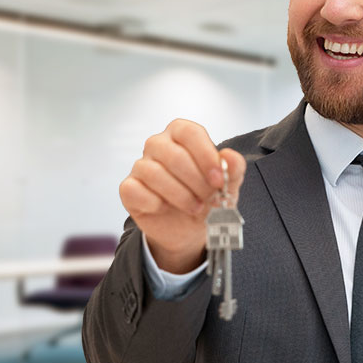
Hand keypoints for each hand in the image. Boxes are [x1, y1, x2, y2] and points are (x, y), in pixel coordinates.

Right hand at [119, 119, 245, 273]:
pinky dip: (155, 203)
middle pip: (173, 154)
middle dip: (196, 181)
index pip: (189, 132)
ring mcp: (141, 166)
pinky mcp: (128, 188)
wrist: (190, 229)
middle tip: (209, 198)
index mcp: (182, 136)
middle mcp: (158, 145)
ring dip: (180, 195)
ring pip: (153, 172)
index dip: (205, 155)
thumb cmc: (208, 199)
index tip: (218, 179)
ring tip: (195, 207)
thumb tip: (230, 157)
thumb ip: (233, 170)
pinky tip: (166, 208)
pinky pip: (135, 190)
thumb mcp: (228, 186)